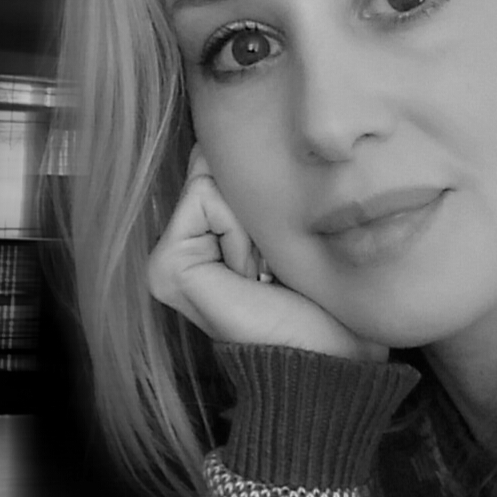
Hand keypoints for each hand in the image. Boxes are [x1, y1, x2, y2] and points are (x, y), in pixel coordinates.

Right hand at [148, 148, 387, 362]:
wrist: (331, 355)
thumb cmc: (322, 298)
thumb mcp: (288, 229)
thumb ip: (253, 189)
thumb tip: (222, 140)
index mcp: (208, 241)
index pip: (221, 167)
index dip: (262, 192)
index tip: (279, 252)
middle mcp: (181, 249)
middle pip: (215, 167)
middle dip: (258, 206)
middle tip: (274, 264)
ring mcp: (167, 261)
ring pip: (212, 181)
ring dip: (254, 223)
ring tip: (265, 272)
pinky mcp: (165, 268)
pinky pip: (206, 198)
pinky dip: (240, 230)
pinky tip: (252, 275)